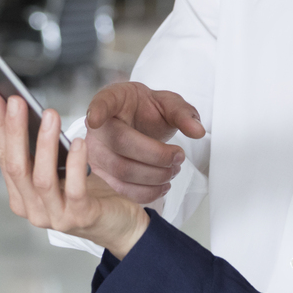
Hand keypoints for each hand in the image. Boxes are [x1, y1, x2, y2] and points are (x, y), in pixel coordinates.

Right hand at [0, 92, 149, 256]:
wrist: (118, 224)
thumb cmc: (87, 192)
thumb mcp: (58, 171)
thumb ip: (41, 152)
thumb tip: (27, 111)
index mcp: (21, 196)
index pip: (4, 157)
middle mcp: (32, 209)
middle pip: (16, 167)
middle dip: (14, 131)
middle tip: (16, 101)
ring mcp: (55, 217)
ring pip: (42, 179)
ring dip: (44, 144)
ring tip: (50, 114)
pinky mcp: (81, 217)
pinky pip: (74, 189)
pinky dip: (74, 164)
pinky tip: (78, 142)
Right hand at [83, 82, 206, 202]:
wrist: (137, 125)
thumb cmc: (147, 111)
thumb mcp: (168, 104)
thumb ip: (183, 113)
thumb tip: (197, 131)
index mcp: (113, 100)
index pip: (102, 103)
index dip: (97, 111)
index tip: (96, 118)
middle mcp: (98, 127)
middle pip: (122, 144)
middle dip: (157, 156)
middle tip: (179, 156)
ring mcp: (94, 153)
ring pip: (121, 171)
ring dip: (155, 177)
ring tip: (173, 171)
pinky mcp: (101, 176)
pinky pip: (120, 190)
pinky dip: (146, 193)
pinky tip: (162, 186)